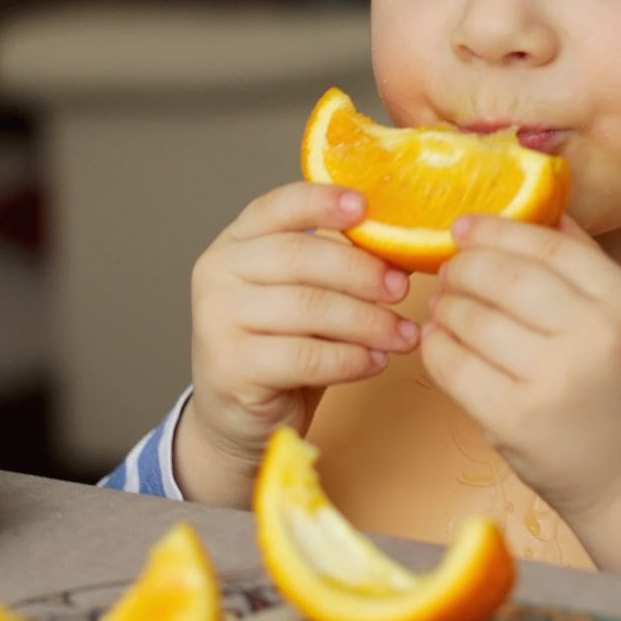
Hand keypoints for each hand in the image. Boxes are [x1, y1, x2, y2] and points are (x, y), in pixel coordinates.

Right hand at [175, 182, 420, 506]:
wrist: (237, 418)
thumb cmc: (281, 347)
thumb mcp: (302, 295)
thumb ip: (333, 267)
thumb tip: (401, 249)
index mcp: (236, 242)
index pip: (277, 207)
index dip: (322, 202)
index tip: (364, 207)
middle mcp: (218, 273)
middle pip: (300, 257)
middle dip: (361, 272)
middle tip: (402, 289)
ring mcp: (216, 319)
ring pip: (309, 308)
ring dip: (368, 322)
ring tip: (403, 335)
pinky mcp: (231, 367)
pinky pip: (306, 356)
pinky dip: (350, 359)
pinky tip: (375, 362)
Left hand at [420, 214, 620, 571]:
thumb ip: (583, 263)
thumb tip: (531, 209)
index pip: (548, 245)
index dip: (498, 230)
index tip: (466, 226)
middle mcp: (594, 335)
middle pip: (504, 275)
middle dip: (464, 266)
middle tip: (449, 268)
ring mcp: (553, 379)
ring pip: (471, 317)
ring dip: (446, 306)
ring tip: (444, 307)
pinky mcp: (514, 418)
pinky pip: (452, 364)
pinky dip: (436, 346)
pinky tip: (439, 340)